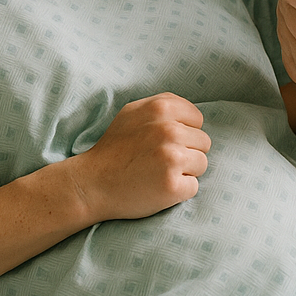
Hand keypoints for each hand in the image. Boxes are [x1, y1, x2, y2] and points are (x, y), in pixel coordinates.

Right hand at [75, 93, 210, 221]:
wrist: (91, 183)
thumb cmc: (114, 148)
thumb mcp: (133, 112)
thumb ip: (163, 105)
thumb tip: (192, 112)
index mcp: (162, 108)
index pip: (198, 120)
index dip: (185, 132)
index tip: (164, 142)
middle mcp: (169, 130)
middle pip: (203, 142)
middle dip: (186, 151)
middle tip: (159, 160)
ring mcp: (172, 158)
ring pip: (202, 164)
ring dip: (185, 171)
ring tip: (159, 173)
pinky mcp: (172, 186)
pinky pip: (193, 187)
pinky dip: (179, 191)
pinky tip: (158, 188)